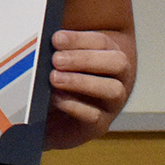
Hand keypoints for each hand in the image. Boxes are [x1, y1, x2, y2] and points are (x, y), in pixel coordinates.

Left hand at [44, 29, 132, 149]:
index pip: (102, 42)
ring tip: (54, 78)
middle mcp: (118, 79)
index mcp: (109, 56)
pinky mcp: (99, 126)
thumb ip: (58, 50)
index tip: (56, 39)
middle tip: (56, 60)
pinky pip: (95, 116)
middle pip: (117, 63)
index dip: (80, 39)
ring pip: (112, 90)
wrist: (56, 120)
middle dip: (84, 59)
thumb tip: (47, 39)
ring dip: (81, 81)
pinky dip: (74, 105)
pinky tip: (56, 98)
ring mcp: (112, 104)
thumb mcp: (60, 63)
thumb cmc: (60, 82)